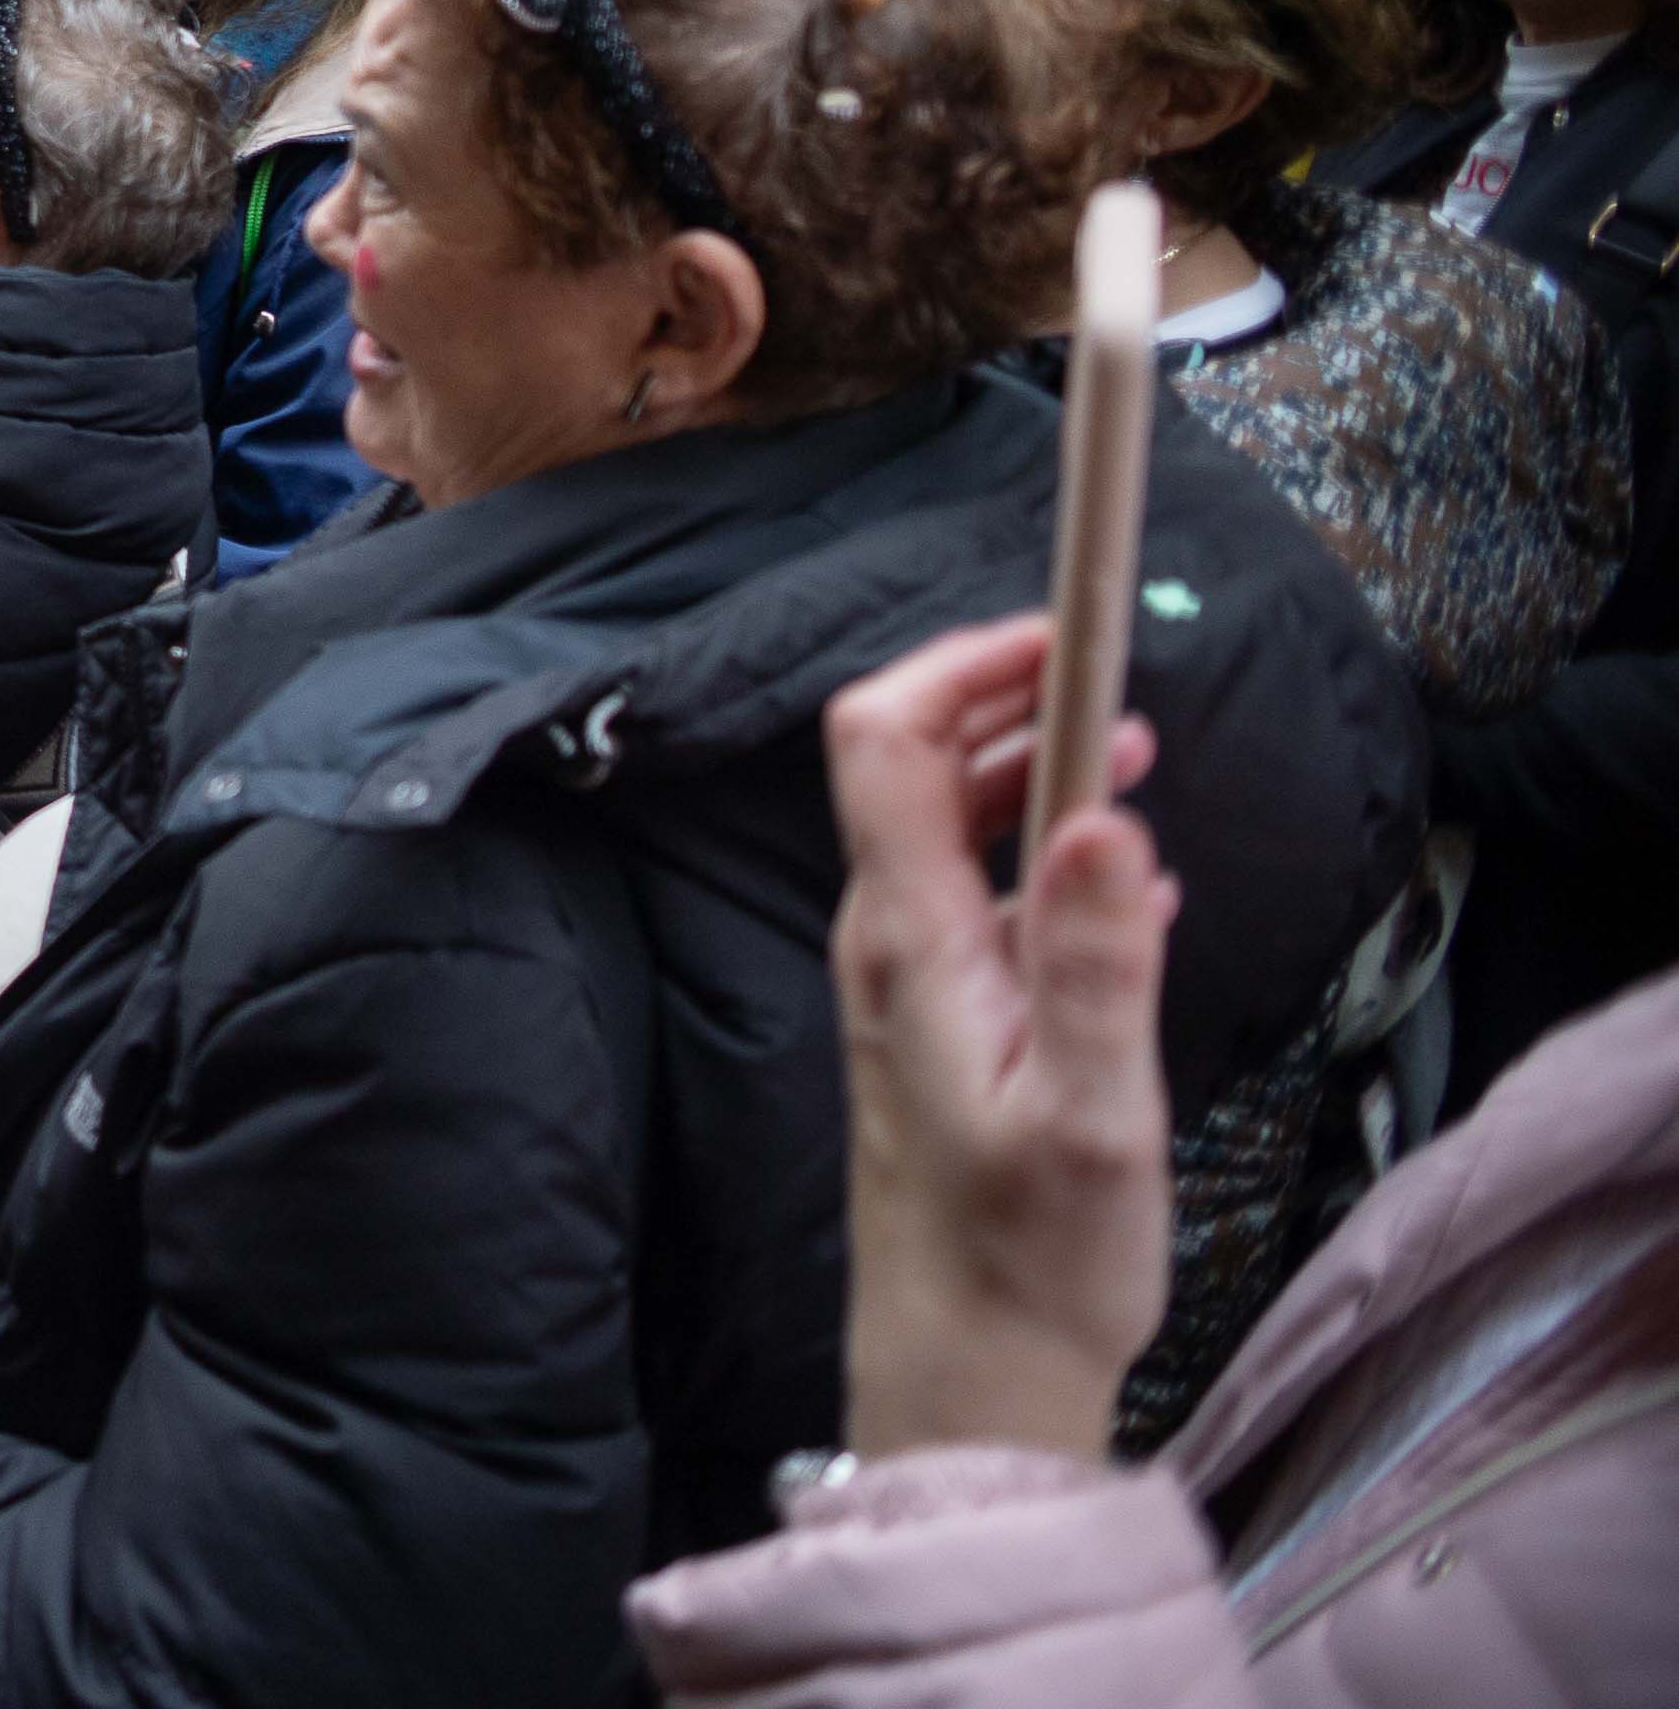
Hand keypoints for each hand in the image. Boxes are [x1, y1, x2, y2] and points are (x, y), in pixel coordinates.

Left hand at [824, 617, 1176, 1464]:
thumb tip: (1102, 813)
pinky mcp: (939, 1025)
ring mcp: (906, 984)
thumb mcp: (1096, 1113)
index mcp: (910, 942)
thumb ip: (1099, 961)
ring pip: (949, 833)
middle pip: (911, 768)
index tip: (1063, 643)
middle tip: (1123, 698)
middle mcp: (888, 945)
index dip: (961, 665)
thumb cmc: (1031, 1262)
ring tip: (1135, 769)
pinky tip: (1126, 890)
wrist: (968, 1374)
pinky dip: (1044, 864)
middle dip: (1009, 706)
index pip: (881, 740)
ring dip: (1032, 781)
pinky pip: (979, 904)